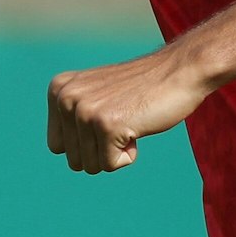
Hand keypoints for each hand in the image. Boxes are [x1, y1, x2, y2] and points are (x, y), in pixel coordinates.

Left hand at [46, 46, 215, 173]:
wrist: (179, 71)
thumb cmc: (142, 89)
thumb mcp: (95, 94)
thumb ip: (72, 113)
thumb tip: (56, 148)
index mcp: (58, 89)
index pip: (57, 146)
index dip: (87, 142)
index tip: (108, 115)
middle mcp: (65, 98)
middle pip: (72, 159)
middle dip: (101, 150)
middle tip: (122, 118)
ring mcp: (84, 111)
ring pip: (90, 165)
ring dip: (115, 152)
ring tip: (130, 120)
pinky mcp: (106, 125)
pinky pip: (110, 165)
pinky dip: (128, 155)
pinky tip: (138, 127)